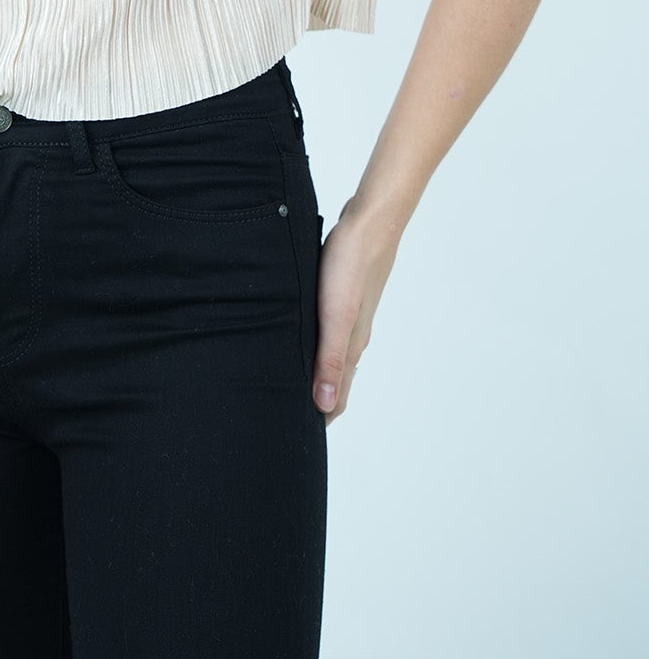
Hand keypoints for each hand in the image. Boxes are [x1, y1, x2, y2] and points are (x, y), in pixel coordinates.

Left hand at [312, 201, 401, 424]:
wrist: (370, 223)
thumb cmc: (351, 267)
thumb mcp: (336, 316)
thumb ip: (331, 360)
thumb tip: (324, 404)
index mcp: (352, 345)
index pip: (338, 396)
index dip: (321, 417)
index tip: (299, 436)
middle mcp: (353, 335)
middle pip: (336, 379)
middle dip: (317, 400)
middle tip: (287, 415)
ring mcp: (349, 314)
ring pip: (332, 354)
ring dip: (316, 373)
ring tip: (291, 383)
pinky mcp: (343, 295)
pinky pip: (329, 330)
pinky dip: (316, 345)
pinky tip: (302, 338)